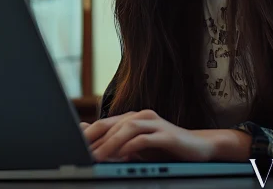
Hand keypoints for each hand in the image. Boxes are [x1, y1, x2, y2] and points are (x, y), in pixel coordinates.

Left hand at [81, 109, 218, 161]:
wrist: (199, 148)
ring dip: (109, 144)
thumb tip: (91, 145)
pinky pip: (144, 139)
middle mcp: (142, 116)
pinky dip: (130, 147)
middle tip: (80, 154)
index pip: (104, 124)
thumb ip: (117, 145)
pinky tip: (121, 156)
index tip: (73, 150)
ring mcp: (154, 123)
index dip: (87, 137)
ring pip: (126, 129)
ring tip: (97, 157)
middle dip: (94, 140)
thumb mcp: (137, 148)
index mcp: (132, 118)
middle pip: (111, 124)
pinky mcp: (166, 134)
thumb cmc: (165, 149)